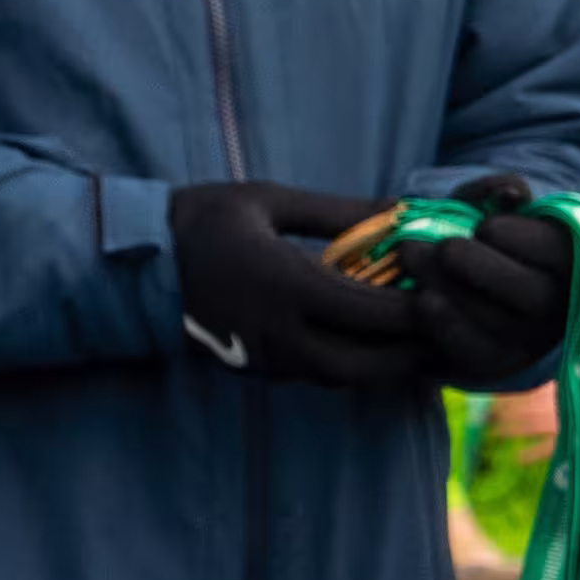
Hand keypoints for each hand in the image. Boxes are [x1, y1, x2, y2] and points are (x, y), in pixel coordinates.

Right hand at [168, 178, 433, 385]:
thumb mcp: (268, 202)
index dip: (418, 311)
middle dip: (410, 354)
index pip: (371, 313)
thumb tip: (402, 210)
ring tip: (418, 340)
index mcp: (284, 286)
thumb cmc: (201, 221)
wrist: (134, 264)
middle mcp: (277, 332)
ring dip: (384, 365)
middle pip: (365, 364)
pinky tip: (372, 342)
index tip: (445, 294)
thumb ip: (339, 211)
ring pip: (342, 378)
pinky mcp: (254, 368)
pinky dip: (352, 366)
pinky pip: (316, 376)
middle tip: (445, 332)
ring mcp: (264, 356)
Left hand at [401, 174, 579, 390]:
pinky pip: (475, 352)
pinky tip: (422, 299)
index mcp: (570, 262)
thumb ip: (496, 192)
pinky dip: (446, 326)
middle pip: (535, 295)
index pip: (559, 254)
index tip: (486, 227)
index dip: (522, 241)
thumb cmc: (481, 236)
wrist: (462, 280)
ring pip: (502, 324)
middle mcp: (560, 306)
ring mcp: (529, 339)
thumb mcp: (487, 207)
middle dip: (482, 268)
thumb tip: (513, 191)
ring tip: (414, 259)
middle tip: (443, 247)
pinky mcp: (495, 361)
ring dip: (454, 292)